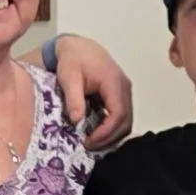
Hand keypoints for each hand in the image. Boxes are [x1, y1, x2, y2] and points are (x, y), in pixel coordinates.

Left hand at [53, 32, 134, 147]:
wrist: (79, 48)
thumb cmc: (73, 60)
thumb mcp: (68, 78)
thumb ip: (74, 99)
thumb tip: (77, 121)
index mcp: (113, 82)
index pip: (118, 114)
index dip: (106, 132)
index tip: (89, 141)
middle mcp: (124, 87)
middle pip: (126, 121)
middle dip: (109, 138)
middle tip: (89, 146)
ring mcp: (125, 92)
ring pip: (126, 122)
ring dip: (112, 136)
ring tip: (92, 142)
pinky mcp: (121, 96)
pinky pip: (122, 117)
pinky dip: (112, 129)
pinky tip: (97, 134)